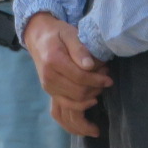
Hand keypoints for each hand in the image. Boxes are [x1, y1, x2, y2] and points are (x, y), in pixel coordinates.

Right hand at [23, 12, 112, 135]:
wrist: (38, 38)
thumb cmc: (58, 34)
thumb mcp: (70, 34)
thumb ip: (79, 49)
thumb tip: (90, 66)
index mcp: (53, 61)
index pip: (80, 77)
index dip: (97, 80)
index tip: (109, 80)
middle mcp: (48, 78)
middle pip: (77, 92)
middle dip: (95, 90)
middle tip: (107, 82)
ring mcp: (48, 87)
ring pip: (72, 104)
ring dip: (89, 102)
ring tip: (101, 94)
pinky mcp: (50, 93)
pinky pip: (63, 110)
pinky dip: (78, 114)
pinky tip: (90, 110)